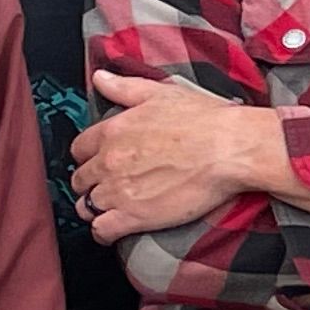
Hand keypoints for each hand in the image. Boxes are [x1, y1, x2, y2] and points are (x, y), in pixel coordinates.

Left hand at [73, 70, 281, 238]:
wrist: (229, 149)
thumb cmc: (203, 120)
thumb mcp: (161, 93)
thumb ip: (124, 87)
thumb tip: (99, 77)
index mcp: (112, 131)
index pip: (79, 148)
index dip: (89, 156)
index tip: (99, 160)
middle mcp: (109, 161)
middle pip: (80, 180)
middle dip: (91, 183)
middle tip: (109, 185)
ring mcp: (119, 191)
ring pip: (87, 206)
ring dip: (96, 208)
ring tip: (111, 208)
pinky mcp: (134, 216)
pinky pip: (101, 230)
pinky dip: (102, 232)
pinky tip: (111, 230)